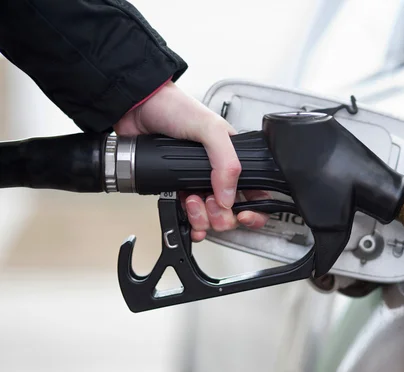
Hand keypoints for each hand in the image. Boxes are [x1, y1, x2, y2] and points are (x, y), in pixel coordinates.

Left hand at [114, 80, 269, 241]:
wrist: (137, 107)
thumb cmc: (175, 108)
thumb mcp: (210, 129)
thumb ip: (226, 162)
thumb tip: (229, 197)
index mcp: (233, 157)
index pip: (256, 191)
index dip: (254, 209)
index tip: (243, 215)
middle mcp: (218, 173)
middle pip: (232, 212)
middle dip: (221, 215)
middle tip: (209, 203)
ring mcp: (197, 182)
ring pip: (210, 217)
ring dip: (202, 217)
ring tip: (191, 201)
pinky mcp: (176, 188)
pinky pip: (188, 215)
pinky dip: (190, 222)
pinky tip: (187, 217)